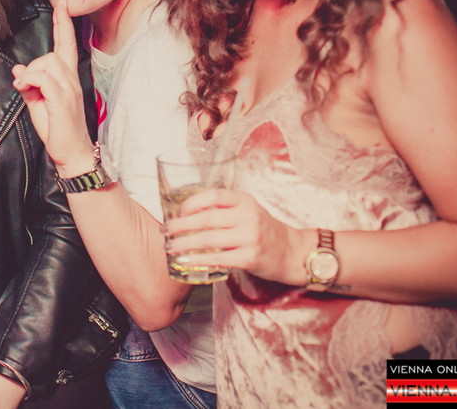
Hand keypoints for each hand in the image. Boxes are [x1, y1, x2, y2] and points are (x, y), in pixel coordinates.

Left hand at [11, 0, 94, 176]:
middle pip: (53, 53)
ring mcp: (69, 90)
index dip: (64, 24)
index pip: (67, 45)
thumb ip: (30, 86)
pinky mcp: (63, 100)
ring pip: (47, 63)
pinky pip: (44, 79)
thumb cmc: (58, 131)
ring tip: (25, 91)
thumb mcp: (39, 105)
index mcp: (68, 79)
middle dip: (34, 65)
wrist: (72, 155)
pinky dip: (30, 81)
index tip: (63, 5)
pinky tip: (24, 91)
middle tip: (25, 86)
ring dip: (30, 74)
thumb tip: (18, 70)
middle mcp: (72, 81)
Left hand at [163, 188, 308, 285]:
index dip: (191, 203)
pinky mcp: (250, 258)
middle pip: (206, 219)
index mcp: (245, 201)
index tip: (176, 212)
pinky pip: (218, 258)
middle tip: (164, 231)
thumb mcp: (247, 211)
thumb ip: (223, 210)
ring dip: (184, 243)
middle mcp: (248, 216)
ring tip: (169, 247)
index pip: (213, 195)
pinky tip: (185, 261)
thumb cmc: (262, 230)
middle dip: (180, 225)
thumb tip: (185, 213)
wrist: (292, 252)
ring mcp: (250, 237)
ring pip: (209, 239)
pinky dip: (198, 259)